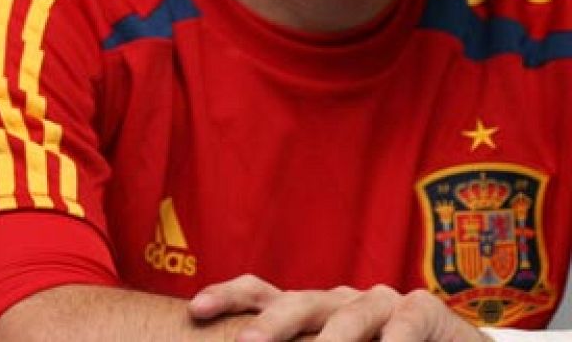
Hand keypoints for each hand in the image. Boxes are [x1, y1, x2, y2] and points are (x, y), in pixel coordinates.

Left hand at [188, 273, 486, 341]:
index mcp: (309, 313)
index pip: (260, 294)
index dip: (227, 296)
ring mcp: (381, 301)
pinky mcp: (424, 309)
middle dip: (270, 324)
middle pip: (298, 303)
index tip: (196, 310)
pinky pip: (403, 325)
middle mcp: (338, 301)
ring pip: (349, 317)